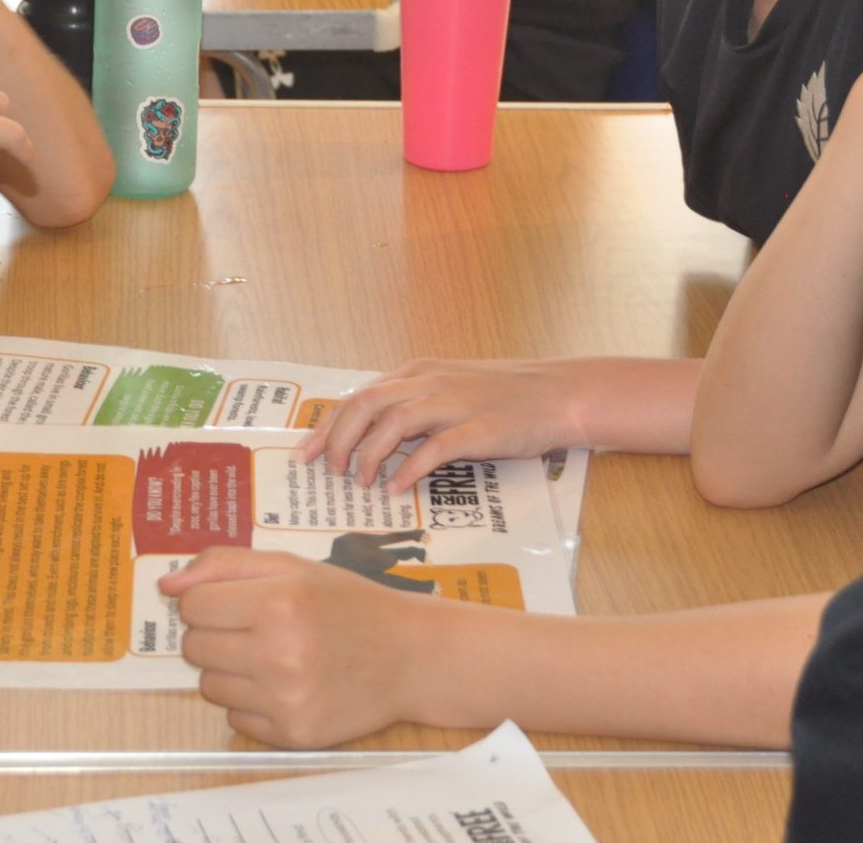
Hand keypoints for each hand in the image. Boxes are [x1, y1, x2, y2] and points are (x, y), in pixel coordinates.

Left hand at [160, 547, 429, 746]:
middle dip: (216, 634)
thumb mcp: (293, 566)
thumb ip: (225, 564)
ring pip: (208, 687)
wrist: (409, 656)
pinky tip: (286, 684)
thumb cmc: (348, 603)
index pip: (192, 607)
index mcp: (278, 600)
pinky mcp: (293, 736)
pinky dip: (251, 703)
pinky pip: (235, 719)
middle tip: (256, 627)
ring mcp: (286, 700)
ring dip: (229, 670)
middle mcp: (280, 653)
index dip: (207, 601)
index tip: (233, 601)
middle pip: (194, 647)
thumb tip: (167, 586)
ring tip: (272, 656)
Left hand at [300, 359, 579, 491]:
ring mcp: (453, 403)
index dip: (328, 426)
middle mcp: (428, 382)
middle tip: (330, 473)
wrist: (556, 392)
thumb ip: (411, 404)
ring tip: (362, 483)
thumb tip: (371, 437)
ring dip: (370, 454)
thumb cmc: (501, 396)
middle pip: (366, 405)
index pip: (358, 396)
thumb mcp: (447, 388)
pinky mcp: (479, 427)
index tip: (306, 454)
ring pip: (394, 422)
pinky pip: (436, 448)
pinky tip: (398, 490)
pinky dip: (411, 469)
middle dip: (339, 441)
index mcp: (416, 373)